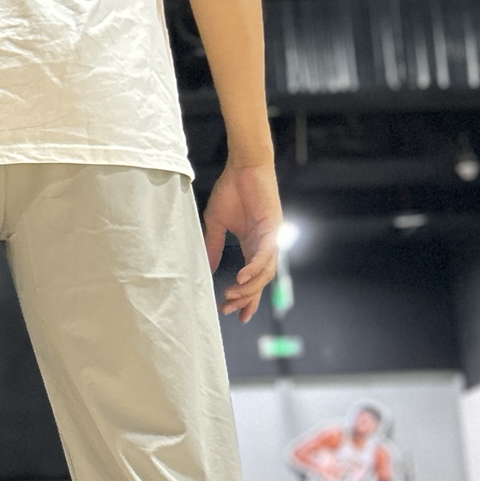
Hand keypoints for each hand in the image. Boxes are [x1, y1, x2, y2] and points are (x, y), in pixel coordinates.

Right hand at [202, 162, 280, 321]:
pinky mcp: (272, 228)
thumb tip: (207, 268)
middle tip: (229, 309)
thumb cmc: (231, 190)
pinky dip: (255, 267)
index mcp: (252, 245)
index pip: (252, 279)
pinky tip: (242, 277)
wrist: (243, 166)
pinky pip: (265, 254)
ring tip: (232, 295)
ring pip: (265, 272)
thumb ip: (213, 246)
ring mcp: (271, 238)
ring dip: (249, 287)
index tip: (235, 314)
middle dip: (246, 298)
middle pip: (260, 281)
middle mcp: (265, 246)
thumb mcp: (216, 223)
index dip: (247, 298)